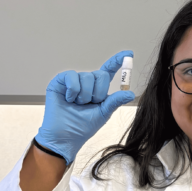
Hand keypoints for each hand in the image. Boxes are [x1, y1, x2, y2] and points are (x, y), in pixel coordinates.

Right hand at [35, 50, 134, 164]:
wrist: (66, 136)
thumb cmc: (83, 127)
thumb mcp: (103, 113)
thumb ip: (115, 101)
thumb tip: (130, 93)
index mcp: (97, 89)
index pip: (108, 71)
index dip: (118, 61)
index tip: (129, 54)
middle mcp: (86, 82)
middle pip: (100, 74)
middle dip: (98, 93)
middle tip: (89, 104)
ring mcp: (73, 81)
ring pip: (87, 76)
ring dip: (84, 95)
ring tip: (77, 104)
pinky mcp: (60, 81)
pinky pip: (72, 77)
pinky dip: (73, 90)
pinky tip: (68, 99)